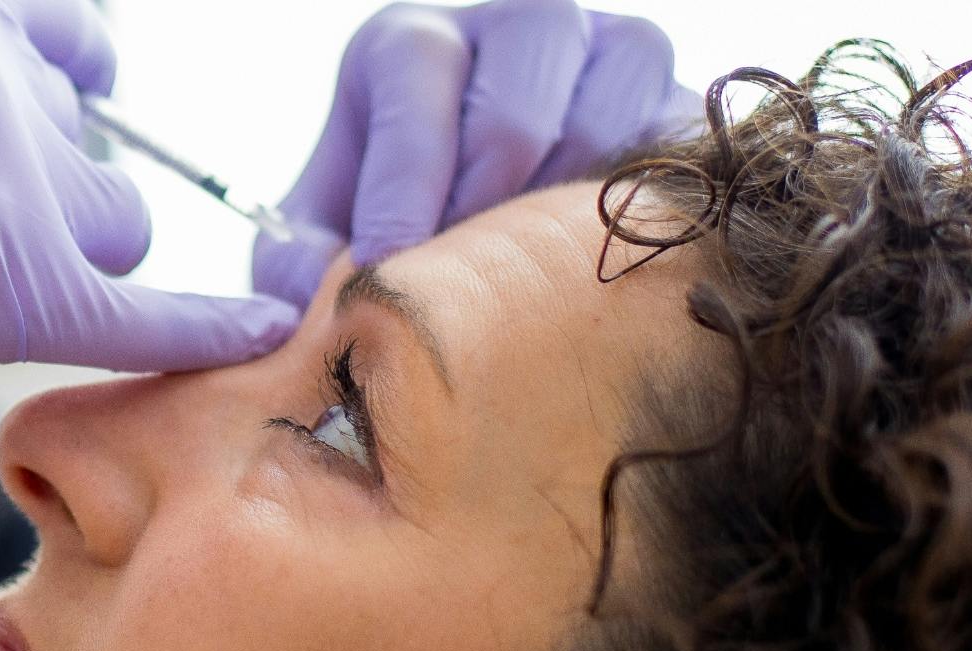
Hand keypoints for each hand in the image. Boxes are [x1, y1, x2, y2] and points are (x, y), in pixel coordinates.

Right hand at [0, 0, 299, 463]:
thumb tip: (36, 103)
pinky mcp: (4, 282)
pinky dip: (211, 324)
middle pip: (94, 147)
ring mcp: (1, 170)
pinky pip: (146, 305)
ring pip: (108, 226)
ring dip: (50, 261)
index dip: (51, 116)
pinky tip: (268, 324)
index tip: (17, 156)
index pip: (72, 54)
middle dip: (42, 197)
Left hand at [254, 0, 700, 307]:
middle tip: (458, 287)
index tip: (382, 265)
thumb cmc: (389, 225)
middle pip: (513, 118)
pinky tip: (593, 268)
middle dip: (477, 219)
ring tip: (523, 280)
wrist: (487, 225)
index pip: (419, 78)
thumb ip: (293, 262)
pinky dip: (635, 219)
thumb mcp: (322, 234)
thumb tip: (304, 301)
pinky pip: (674, 154)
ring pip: (604, 133)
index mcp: (415, 43)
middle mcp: (520, 23)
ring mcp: (612, 50)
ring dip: (556, 228)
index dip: (402, 184)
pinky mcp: (678, 97)